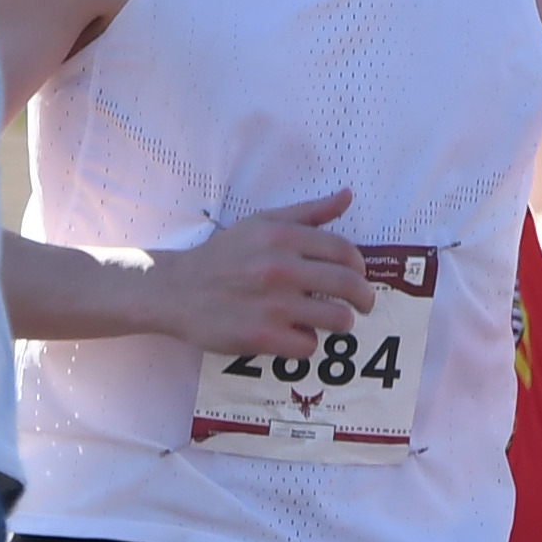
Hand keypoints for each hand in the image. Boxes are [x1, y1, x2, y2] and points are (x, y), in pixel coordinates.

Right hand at [154, 189, 375, 349]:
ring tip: (332, 321)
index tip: (359, 276)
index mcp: (282, 237)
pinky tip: (294, 334)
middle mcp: (280, 269)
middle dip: (364, 298)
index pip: (344, 251)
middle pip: (349, 286)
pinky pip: (308, 345)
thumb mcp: (262, 223)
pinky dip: (306, 342)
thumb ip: (308, 212)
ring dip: (341, 322)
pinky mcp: (262, 336)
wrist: (177, 291)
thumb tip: (346, 195)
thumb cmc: (223, 256)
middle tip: (363, 305)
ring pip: (337, 319)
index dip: (360, 266)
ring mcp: (272, 305)